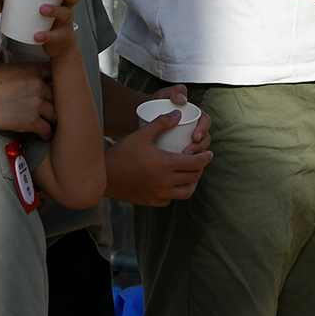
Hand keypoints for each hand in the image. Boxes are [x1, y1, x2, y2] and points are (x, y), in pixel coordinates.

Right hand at [0, 61, 55, 135]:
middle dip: (57, 103)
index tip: (58, 89)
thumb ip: (24, 71)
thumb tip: (27, 76)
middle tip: (56, 109)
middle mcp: (38, 85)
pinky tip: (44, 135)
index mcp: (33, 70)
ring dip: (54, 120)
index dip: (58, 82)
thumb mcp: (9, 67)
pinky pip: (47, 130)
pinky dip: (47, 134)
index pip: (56, 74)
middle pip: (58, 96)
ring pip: (55, 114)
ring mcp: (36, 103)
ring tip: (52, 124)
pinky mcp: (30, 121)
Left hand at [33, 0, 81, 64]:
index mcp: (64, 1)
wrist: (59, 46)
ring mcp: (66, 24)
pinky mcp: (60, 38)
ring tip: (43, 9)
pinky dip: (46, 35)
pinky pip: (54, 36)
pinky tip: (37, 35)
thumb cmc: (49, 22)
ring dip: (55, 10)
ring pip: (65, 15)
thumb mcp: (46, 7)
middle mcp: (67, 10)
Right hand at [105, 87, 212, 205]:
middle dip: (201, 168)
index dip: (206, 158)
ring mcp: (159, 194)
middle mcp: (165, 183)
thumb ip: (161, 123)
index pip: (195, 163)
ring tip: (191, 173)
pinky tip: (172, 182)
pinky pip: (171, 199)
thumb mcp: (142, 133)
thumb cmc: (122, 152)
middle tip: (201, 160)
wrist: (105, 176)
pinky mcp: (152, 201)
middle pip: (193, 178)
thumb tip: (179, 114)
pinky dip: (176, 191)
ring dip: (192, 182)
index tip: (209, 153)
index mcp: (166, 165)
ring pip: (186, 192)